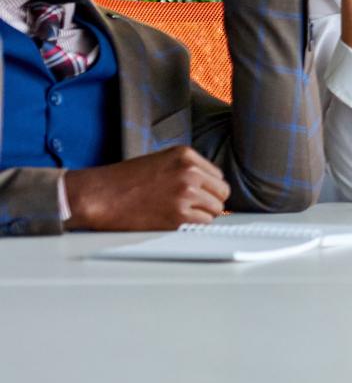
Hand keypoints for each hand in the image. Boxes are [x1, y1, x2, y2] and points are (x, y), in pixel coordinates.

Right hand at [65, 147, 227, 229]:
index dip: (208, 189)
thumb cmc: (122, 181)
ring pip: (215, 210)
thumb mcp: (160, 162)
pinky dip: (193, 227)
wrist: (98, 196)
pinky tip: (176, 223)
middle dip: (210, 202)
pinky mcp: (178, 216)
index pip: (217, 176)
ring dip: (202, 215)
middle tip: (193, 209)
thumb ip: (186, 170)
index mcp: (185, 156)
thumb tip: (208, 187)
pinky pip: (203, 224)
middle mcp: (189, 172)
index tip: (200, 196)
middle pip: (221, 193)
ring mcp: (186, 194)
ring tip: (180, 215)